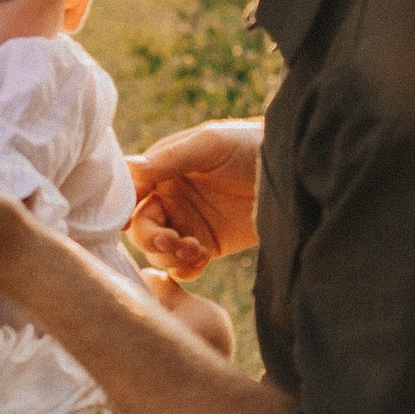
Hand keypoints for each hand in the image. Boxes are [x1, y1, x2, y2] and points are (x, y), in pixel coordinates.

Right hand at [125, 118, 263, 279]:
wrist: (291, 172)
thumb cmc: (248, 145)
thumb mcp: (210, 145)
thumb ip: (169, 158)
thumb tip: (128, 167)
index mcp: (163, 170)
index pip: (130, 193)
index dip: (123, 210)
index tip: (126, 223)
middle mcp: (170, 199)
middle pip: (140, 228)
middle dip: (151, 239)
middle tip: (172, 240)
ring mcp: (188, 224)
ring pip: (158, 251)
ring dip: (168, 255)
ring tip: (194, 249)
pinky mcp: (207, 245)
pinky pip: (183, 266)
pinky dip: (184, 268)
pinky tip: (201, 258)